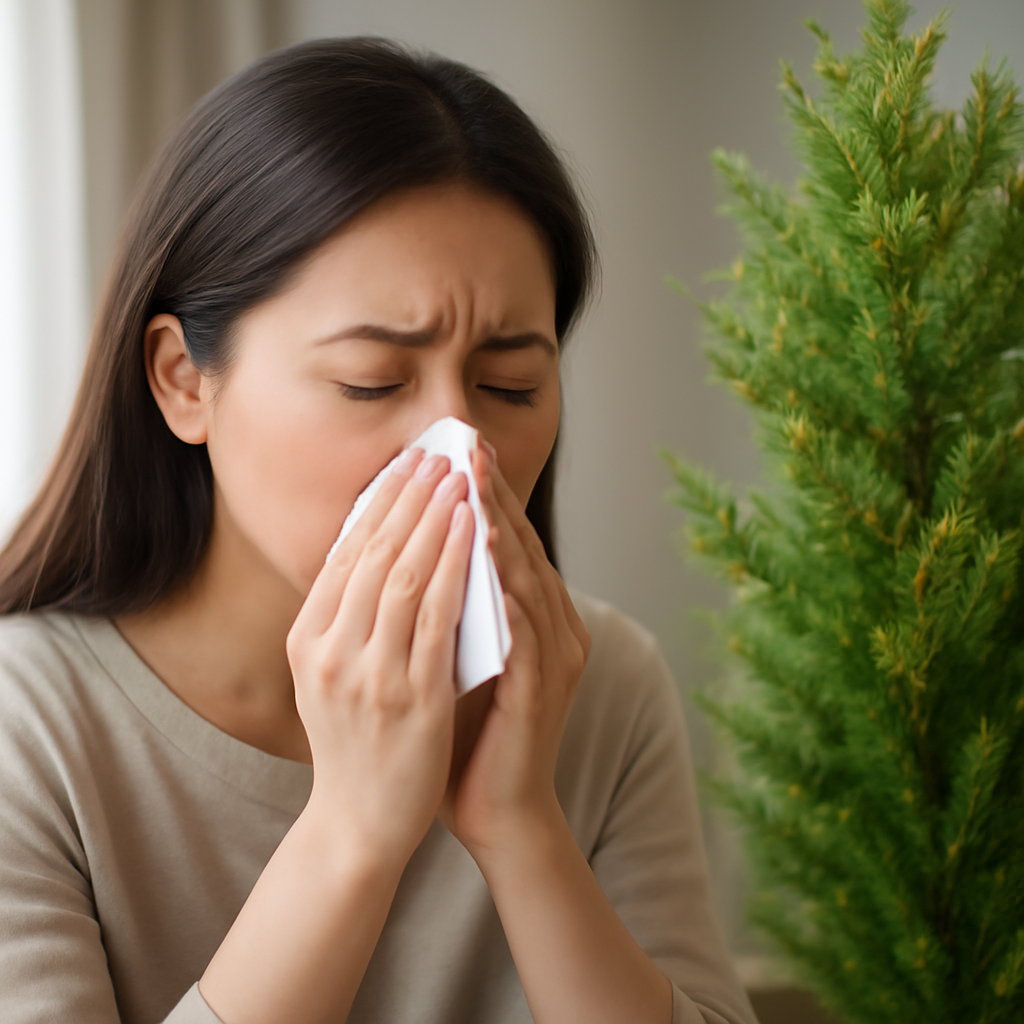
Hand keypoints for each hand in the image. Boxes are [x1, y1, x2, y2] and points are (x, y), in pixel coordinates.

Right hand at [286, 449, 474, 869]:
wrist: (359, 822)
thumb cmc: (354, 742)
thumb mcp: (329, 674)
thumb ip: (345, 618)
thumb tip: (376, 548)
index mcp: (306, 640)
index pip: (344, 552)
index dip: (378, 502)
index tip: (406, 464)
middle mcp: (329, 651)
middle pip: (373, 553)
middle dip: (409, 497)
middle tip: (438, 455)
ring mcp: (369, 674)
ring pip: (405, 575)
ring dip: (435, 519)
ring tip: (460, 479)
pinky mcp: (411, 698)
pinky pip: (438, 617)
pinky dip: (457, 567)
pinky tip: (475, 533)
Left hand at [440, 442, 590, 859]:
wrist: (495, 809)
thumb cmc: (466, 732)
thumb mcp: (449, 656)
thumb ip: (442, 608)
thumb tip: (401, 556)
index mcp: (533, 617)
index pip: (504, 542)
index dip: (480, 496)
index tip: (451, 452)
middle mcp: (554, 627)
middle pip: (520, 546)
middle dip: (491, 495)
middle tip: (466, 445)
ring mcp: (555, 656)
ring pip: (527, 577)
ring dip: (500, 529)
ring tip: (472, 484)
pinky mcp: (545, 688)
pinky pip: (526, 628)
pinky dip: (506, 589)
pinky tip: (484, 558)